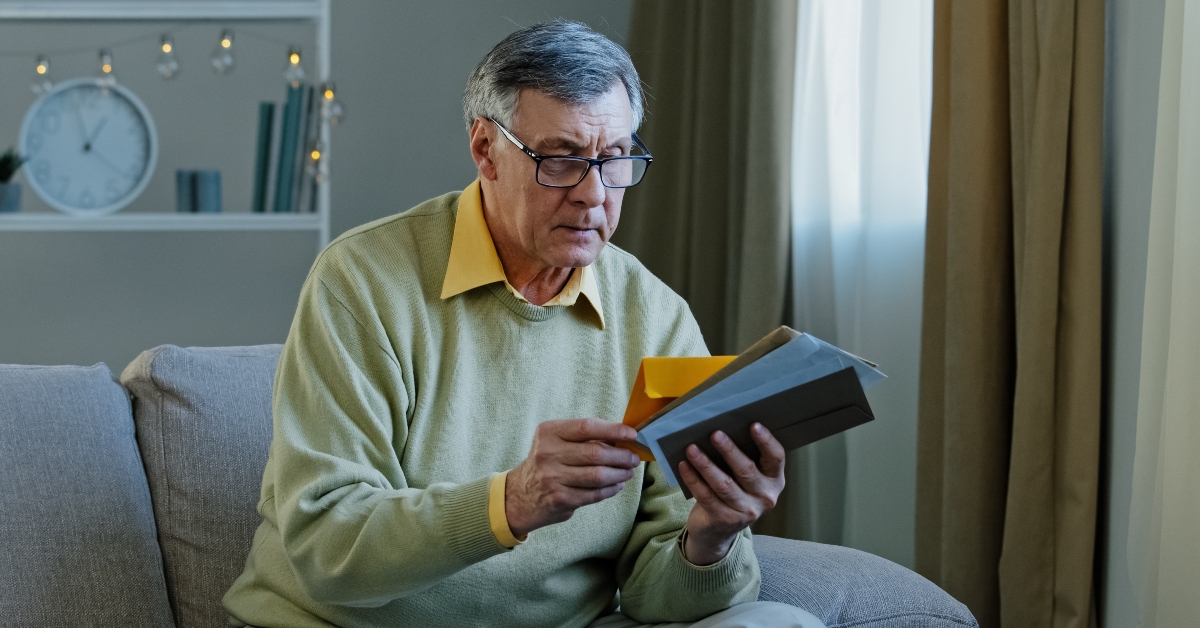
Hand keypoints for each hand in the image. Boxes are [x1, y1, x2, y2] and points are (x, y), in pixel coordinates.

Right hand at [505, 418, 641, 537]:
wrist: (520, 495)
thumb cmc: (546, 463)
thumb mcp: (555, 441)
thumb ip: (583, 437)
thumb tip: (621, 438)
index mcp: (549, 432)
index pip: (587, 427)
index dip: (613, 430)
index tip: (632, 434)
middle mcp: (548, 454)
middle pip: (596, 453)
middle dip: (621, 456)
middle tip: (634, 458)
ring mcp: (553, 478)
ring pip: (598, 475)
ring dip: (620, 474)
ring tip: (628, 471)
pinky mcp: (560, 499)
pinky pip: (595, 494)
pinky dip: (611, 489)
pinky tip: (617, 484)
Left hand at [678, 423, 785, 564]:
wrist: (719, 530)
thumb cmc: (733, 491)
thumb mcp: (745, 477)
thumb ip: (743, 457)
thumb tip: (722, 427)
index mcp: (774, 480)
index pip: (776, 458)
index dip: (766, 441)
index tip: (754, 425)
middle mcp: (765, 497)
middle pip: (747, 470)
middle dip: (729, 451)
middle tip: (715, 434)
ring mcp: (746, 511)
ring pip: (724, 484)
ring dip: (706, 464)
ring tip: (692, 449)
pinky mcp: (725, 519)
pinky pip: (706, 496)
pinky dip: (693, 479)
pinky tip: (684, 466)